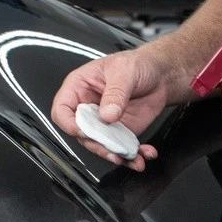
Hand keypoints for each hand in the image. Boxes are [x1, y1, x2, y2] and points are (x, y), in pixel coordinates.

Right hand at [51, 48, 167, 171]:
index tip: (85, 131)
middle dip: (97, 145)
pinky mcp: (120, 133)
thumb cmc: (136, 64)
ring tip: (131, 157)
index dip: (70, 124)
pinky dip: (132, 156)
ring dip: (116, 155)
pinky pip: (121, 148)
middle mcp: (89, 108)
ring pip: (101, 146)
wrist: (159, 75)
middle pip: (82, 134)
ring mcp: (104, 123)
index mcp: (79, 88)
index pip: (62, 110)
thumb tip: (107, 114)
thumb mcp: (124, 71)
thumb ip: (115, 93)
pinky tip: (143, 155)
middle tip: (113, 149)